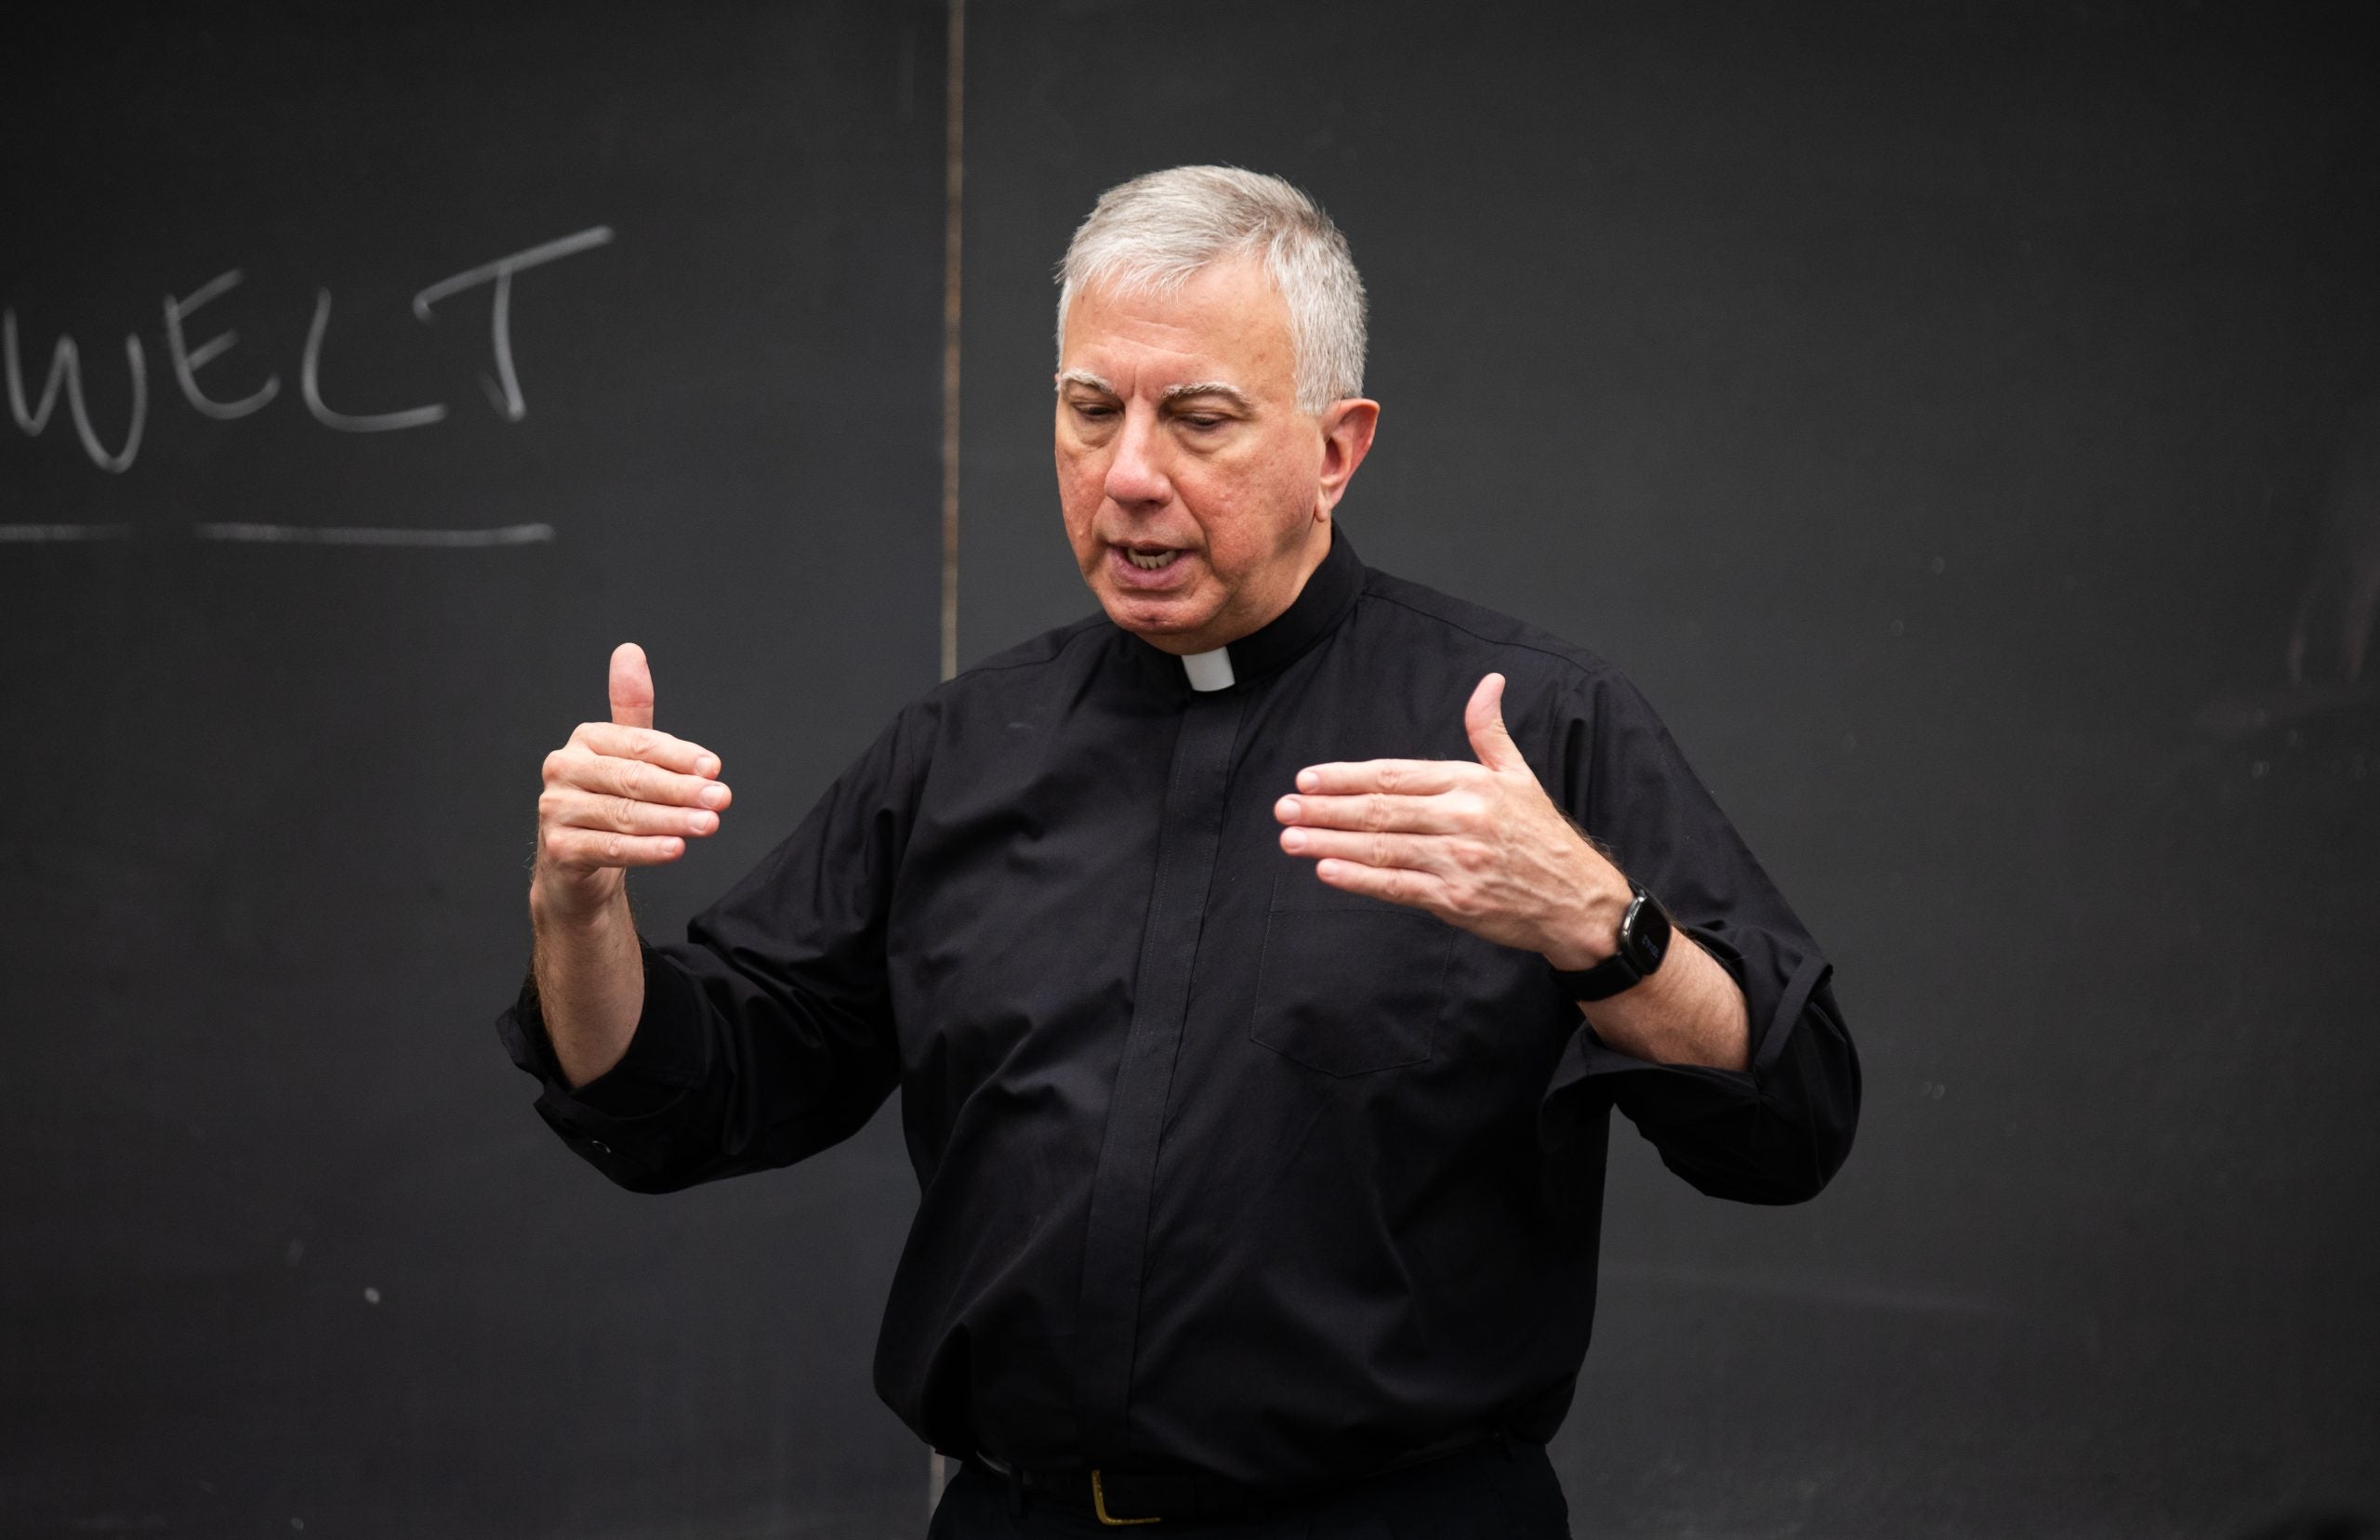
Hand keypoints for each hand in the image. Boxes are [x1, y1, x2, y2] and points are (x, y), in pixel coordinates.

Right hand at [532, 642, 731, 921]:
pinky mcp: (558, 849)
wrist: (576, 864)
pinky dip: (645, 850)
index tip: (714, 769)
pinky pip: (609, 848)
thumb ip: (633, 710)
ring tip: (707, 824)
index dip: (679, 757)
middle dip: (681, 789)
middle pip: (632, 778)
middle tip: (720, 799)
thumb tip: (629, 651)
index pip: (639, 745)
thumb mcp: (625, 754)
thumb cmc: (609, 801)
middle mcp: (563, 769)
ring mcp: (556, 810)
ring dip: (671, 820)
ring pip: (624, 814)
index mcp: (586, 740)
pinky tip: (675, 849)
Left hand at [1273, 672, 1628, 968]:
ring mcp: (1458, 860)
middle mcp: (1462, 818)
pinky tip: (1327, 870)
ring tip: (1291, 838)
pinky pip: (1398, 886)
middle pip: (1380, 810)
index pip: (1395, 775)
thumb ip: (1489, 731)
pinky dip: (1360, 879)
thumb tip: (1489, 682)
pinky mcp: (1456, 899)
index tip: (1307, 777)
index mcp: (1471, 784)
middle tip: (1284, 806)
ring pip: (1382, 847)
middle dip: (1326, 807)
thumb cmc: (1541, 837)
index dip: (1347, 776)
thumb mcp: (1520, 776)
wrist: (1577, 899)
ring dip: (1330, 841)